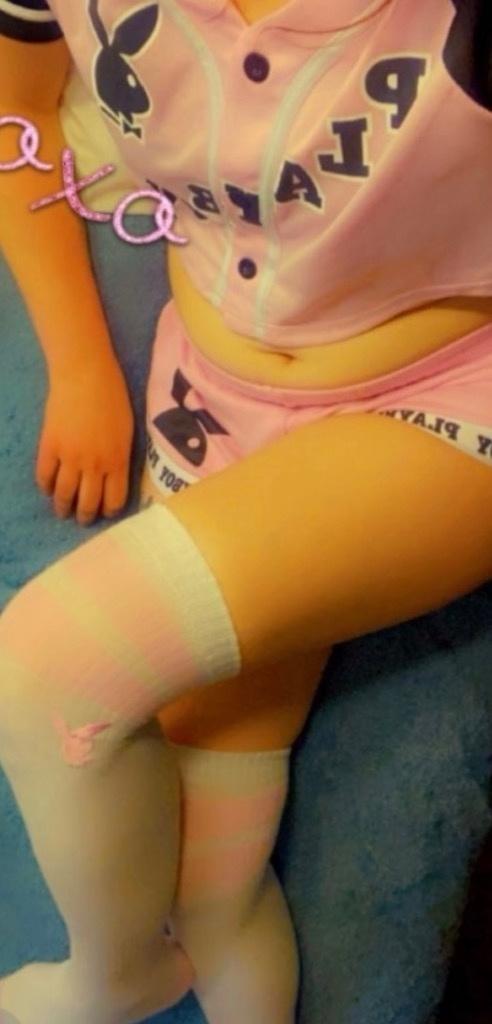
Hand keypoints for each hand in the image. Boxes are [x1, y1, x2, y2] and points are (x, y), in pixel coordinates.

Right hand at [35, 355, 133, 525]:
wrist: (85, 375)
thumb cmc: (113, 398)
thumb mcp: (128, 431)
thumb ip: (121, 456)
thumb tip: (115, 475)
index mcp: (117, 461)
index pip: (114, 499)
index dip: (109, 510)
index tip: (106, 513)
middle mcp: (94, 465)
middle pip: (88, 502)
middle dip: (86, 516)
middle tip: (83, 519)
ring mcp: (69, 457)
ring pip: (64, 494)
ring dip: (63, 507)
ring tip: (62, 512)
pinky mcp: (49, 446)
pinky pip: (44, 475)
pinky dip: (45, 487)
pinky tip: (48, 489)